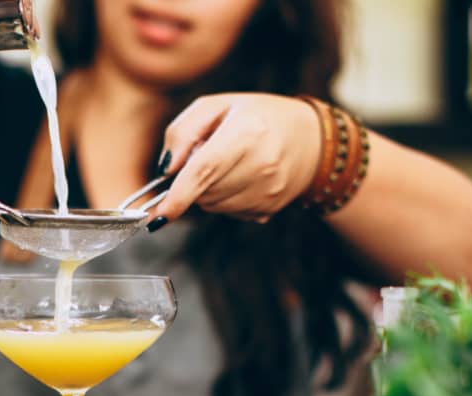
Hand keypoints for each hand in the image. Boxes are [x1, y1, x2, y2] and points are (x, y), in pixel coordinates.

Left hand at [152, 93, 320, 226]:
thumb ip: (182, 132)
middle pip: (203, 191)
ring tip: (229, 164)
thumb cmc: (257, 116)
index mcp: (247, 132)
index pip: (204, 170)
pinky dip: (224, 199)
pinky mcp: (269, 209)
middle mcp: (261, 165)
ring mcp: (268, 191)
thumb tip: (165, 170)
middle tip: (208, 155)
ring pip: (212, 205)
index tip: (160, 214)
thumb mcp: (217, 106)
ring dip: (207, 190)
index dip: (179, 195)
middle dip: (192, 180)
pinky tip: (241, 178)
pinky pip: (228, 212)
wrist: (311, 140)